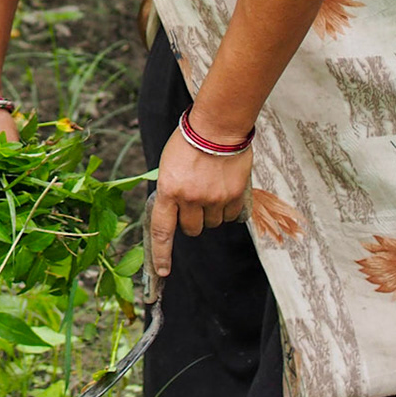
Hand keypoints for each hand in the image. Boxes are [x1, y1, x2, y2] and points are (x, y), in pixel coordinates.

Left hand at [149, 128, 250, 276]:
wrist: (217, 126)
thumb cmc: (189, 141)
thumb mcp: (169, 166)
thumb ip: (171, 191)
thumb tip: (175, 211)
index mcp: (168, 190)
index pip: (162, 231)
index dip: (162, 254)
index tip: (163, 271)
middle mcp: (190, 198)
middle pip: (192, 229)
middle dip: (192, 221)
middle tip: (195, 202)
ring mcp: (212, 198)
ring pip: (213, 223)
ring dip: (211, 213)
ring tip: (211, 189)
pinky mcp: (233, 195)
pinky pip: (230, 216)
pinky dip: (228, 209)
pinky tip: (225, 189)